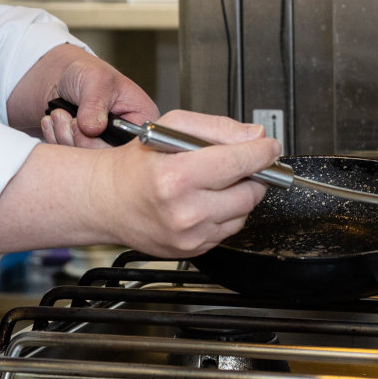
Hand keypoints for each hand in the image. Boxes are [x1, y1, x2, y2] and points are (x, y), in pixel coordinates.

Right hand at [0, 108, 282, 258]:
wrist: (107, 201)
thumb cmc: (135, 163)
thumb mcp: (171, 128)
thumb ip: (217, 128)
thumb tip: (254, 136)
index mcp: (177, 176)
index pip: (239, 162)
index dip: (262, 151)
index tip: (270, 145)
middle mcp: (185, 211)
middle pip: (249, 192)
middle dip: (254, 173)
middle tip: (244, 161)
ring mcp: (190, 236)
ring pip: (243, 213)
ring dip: (240, 194)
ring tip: (216, 180)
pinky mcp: (193, 251)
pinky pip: (229, 230)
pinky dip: (226, 213)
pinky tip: (206, 199)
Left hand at [7, 43, 158, 147]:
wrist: (62, 79)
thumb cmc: (88, 73)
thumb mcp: (95, 79)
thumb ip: (95, 102)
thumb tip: (94, 128)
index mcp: (142, 120)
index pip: (132, 147)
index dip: (103, 143)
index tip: (84, 127)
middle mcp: (127, 139)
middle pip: (107, 160)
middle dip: (79, 140)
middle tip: (67, 119)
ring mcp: (106, 148)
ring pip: (86, 164)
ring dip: (64, 139)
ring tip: (59, 115)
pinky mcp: (87, 155)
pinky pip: (71, 162)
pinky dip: (57, 142)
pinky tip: (55, 124)